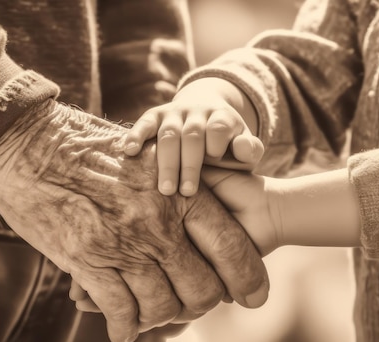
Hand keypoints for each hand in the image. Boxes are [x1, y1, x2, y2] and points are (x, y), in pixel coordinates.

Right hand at [0, 100, 268, 341]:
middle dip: (199, 304)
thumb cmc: (94, 149)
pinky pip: (120, 313)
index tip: (253, 297)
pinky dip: (125, 327)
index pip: (233, 248)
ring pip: (162, 309)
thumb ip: (178, 192)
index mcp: (182, 192)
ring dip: (159, 318)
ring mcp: (123, 245)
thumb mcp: (150, 158)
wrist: (32, 144)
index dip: (249, 280)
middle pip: (202, 290)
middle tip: (187, 302)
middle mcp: (159, 223)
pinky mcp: (87, 261)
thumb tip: (203, 225)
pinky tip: (122, 329)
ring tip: (150, 312)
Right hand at [124, 78, 263, 196]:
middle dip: (189, 164)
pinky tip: (129, 152)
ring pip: (168, 134)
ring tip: (165, 189)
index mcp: (222, 117)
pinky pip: (144, 123)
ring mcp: (174, 112)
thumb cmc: (227, 145)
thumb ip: (250, 150)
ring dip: (165, 162)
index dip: (216, 145)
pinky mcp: (156, 115)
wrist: (206, 116)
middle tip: (185, 192)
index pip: (218, 127)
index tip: (215, 164)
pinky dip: (136, 135)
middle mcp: (197, 111)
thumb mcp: (245, 149)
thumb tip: (242, 148)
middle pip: (192, 135)